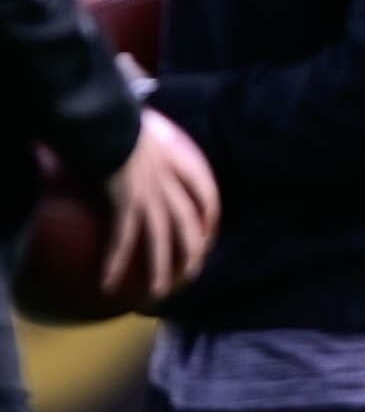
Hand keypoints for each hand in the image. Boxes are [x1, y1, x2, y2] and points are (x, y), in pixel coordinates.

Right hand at [102, 107, 220, 300]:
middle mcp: (169, 183)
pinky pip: (123, 240)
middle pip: (189, 224)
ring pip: (161, 239)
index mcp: (178, 162)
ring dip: (161, 269)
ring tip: (158, 294)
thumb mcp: (142, 125)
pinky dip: (115, 263)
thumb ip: (144, 136)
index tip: (210, 228)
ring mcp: (150, 196)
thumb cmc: (120, 117)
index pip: (205, 191)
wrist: (111, 118)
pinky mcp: (126, 203)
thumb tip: (133, 132)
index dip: (210, 212)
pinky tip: (107, 284)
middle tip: (191, 274)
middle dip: (193, 252)